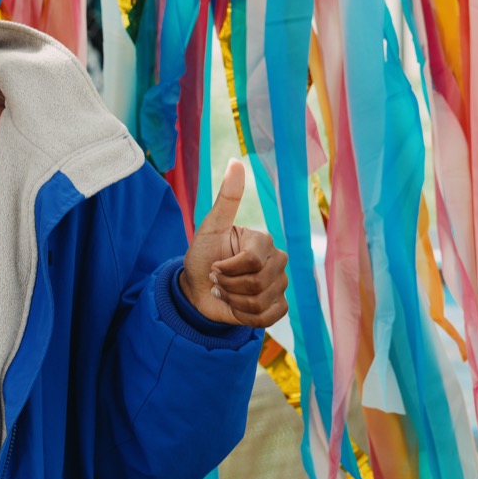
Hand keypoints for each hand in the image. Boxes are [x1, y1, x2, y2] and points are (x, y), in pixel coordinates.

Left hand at [181, 159, 289, 328]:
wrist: (197, 290)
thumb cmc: (203, 256)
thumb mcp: (209, 227)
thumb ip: (226, 199)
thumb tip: (235, 161)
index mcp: (264, 241)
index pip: (253, 261)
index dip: (227, 268)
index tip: (215, 265)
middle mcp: (278, 261)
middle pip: (257, 283)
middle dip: (228, 285)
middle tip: (218, 279)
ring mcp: (281, 285)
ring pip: (260, 301)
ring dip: (233, 301)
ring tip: (225, 292)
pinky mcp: (278, 307)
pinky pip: (267, 317)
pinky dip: (244, 316)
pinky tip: (234, 306)